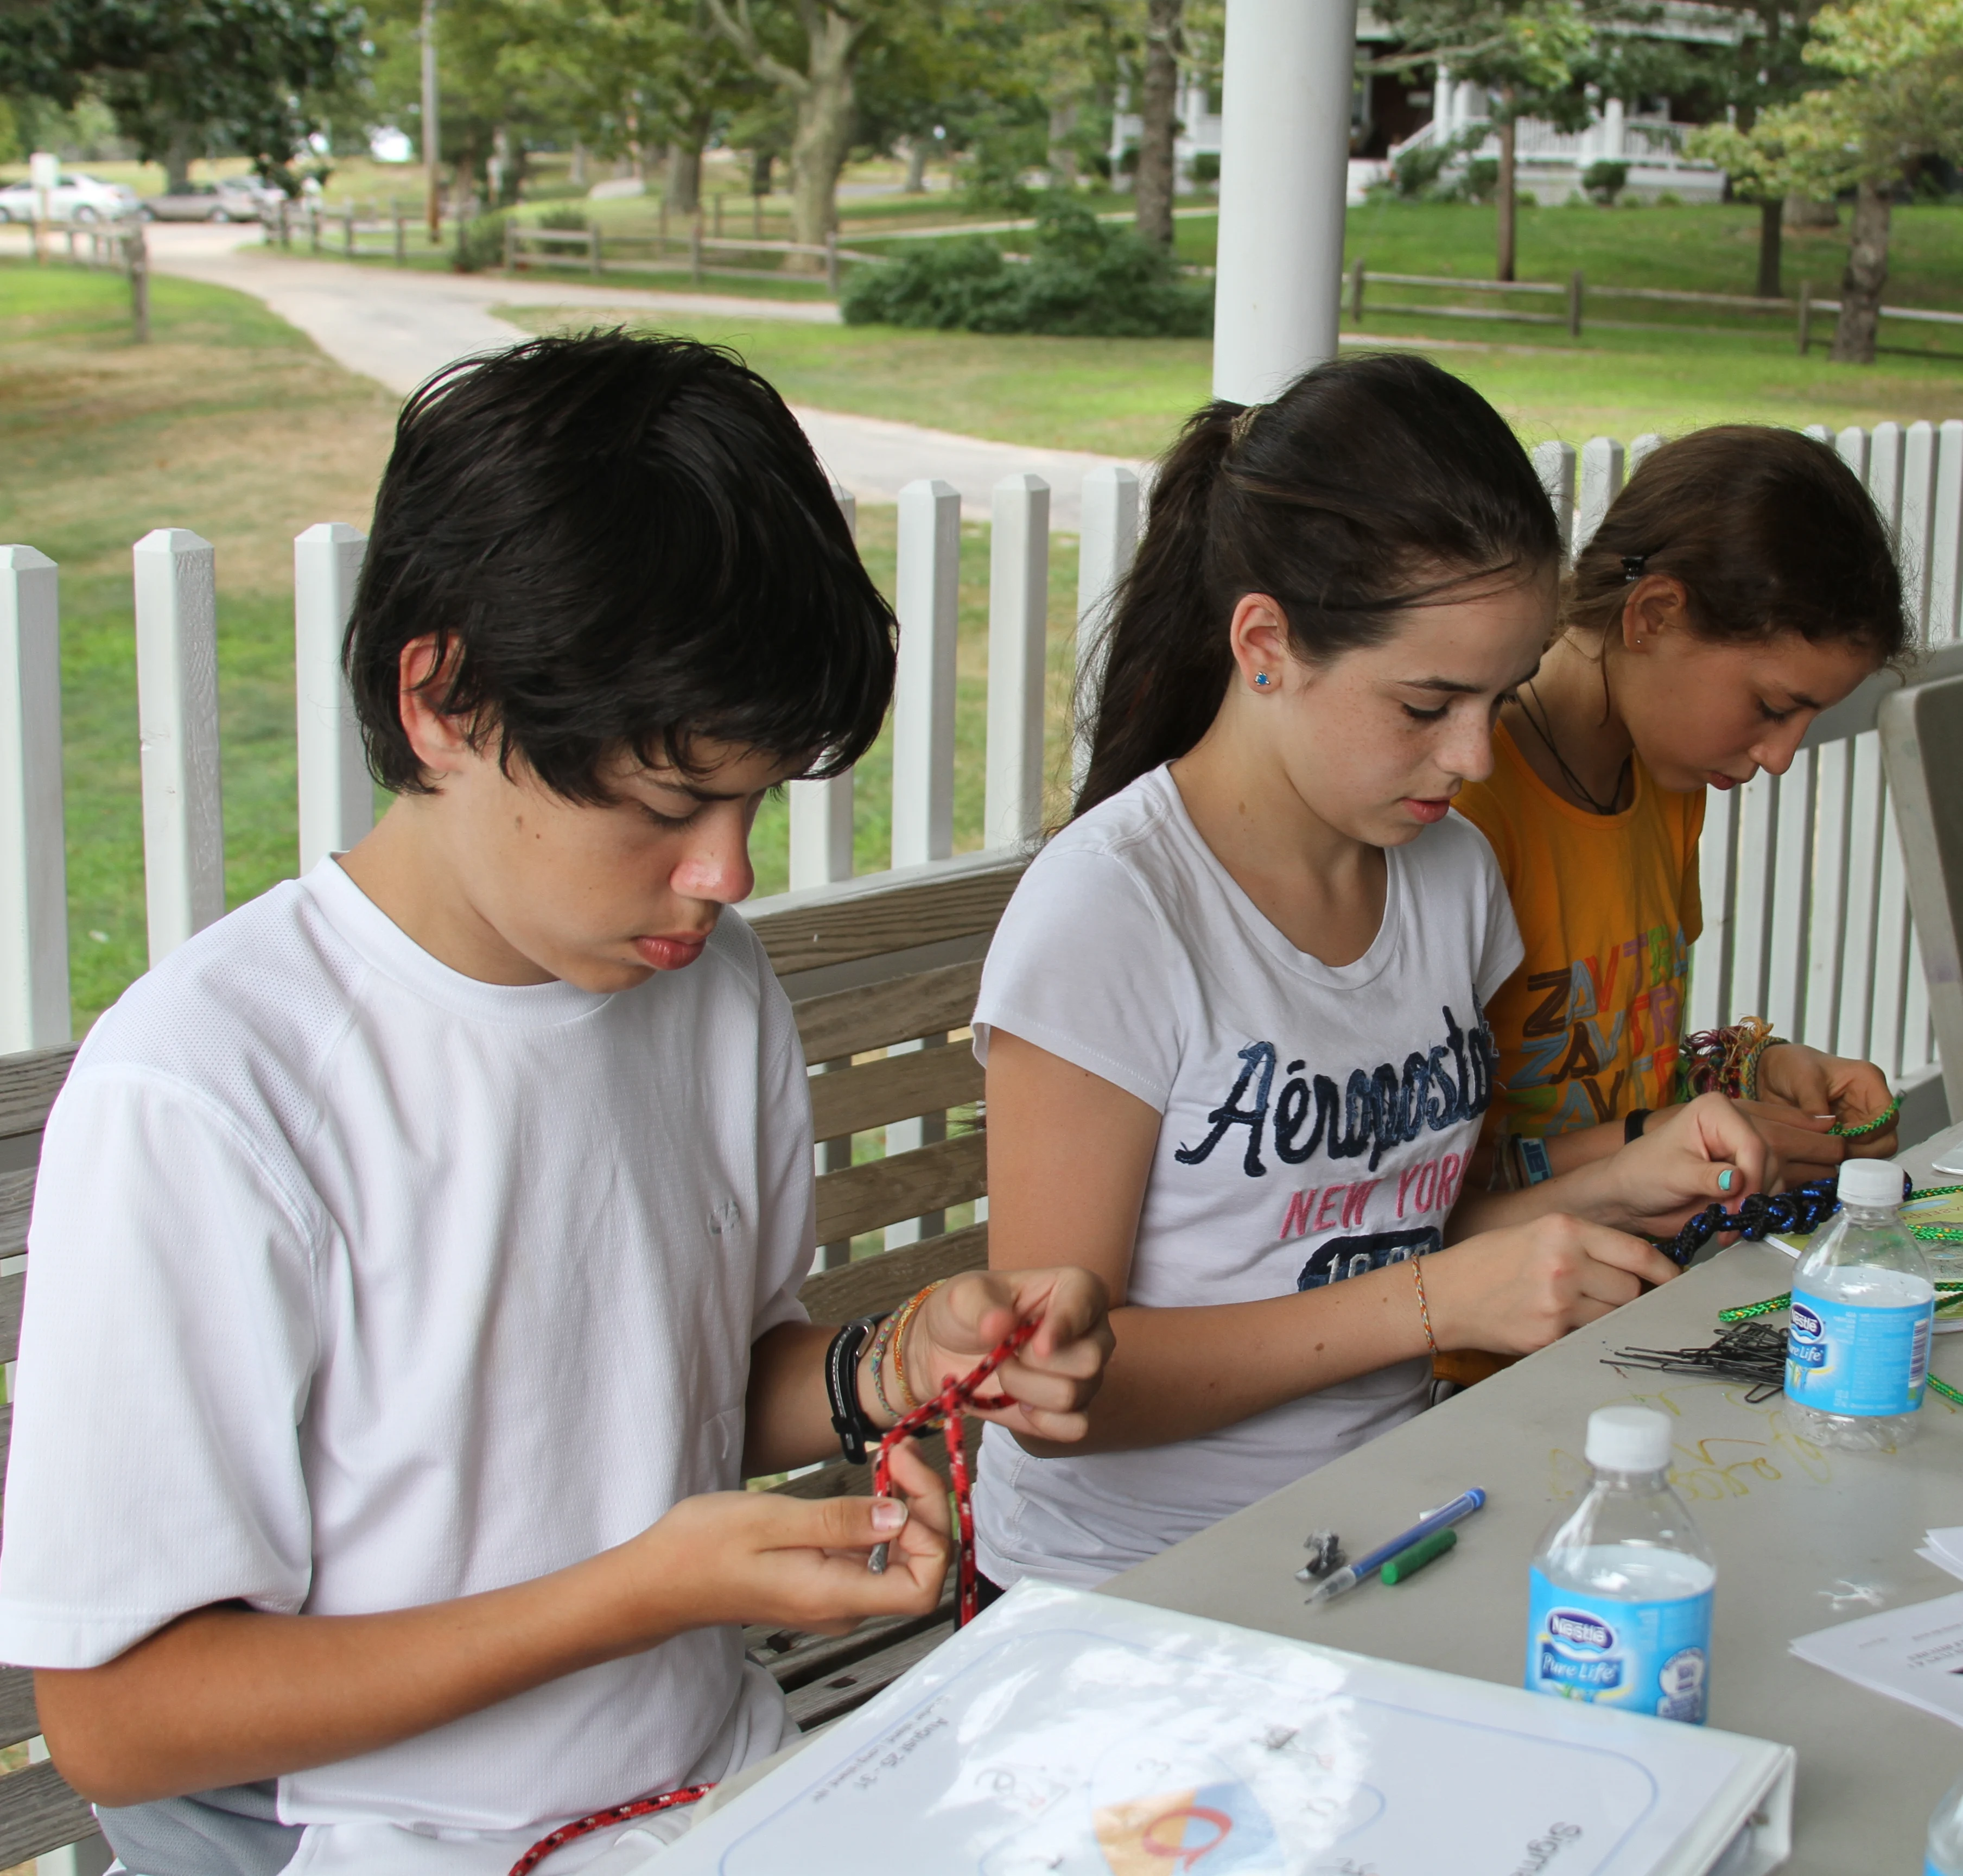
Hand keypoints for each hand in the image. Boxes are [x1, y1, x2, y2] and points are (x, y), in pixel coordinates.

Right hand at [631, 1437, 951, 1639]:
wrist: (657, 1581)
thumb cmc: (701, 1549)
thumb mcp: (771, 1520)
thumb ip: (840, 1521)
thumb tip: (901, 1518)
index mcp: (833, 1595)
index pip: (922, 1587)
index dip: (932, 1533)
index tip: (908, 1480)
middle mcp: (841, 1606)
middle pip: (917, 1567)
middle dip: (922, 1505)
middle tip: (898, 1451)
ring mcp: (832, 1598)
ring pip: (897, 1558)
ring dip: (904, 1506)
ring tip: (888, 1458)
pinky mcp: (822, 1584)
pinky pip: (870, 1554)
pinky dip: (878, 1516)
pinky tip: (868, 1484)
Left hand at [904, 1267, 1111, 1445]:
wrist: (946, 1353)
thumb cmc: (964, 1312)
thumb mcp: (962, 1296)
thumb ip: (981, 1306)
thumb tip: (1000, 1325)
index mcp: (1074, 1288)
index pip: (1088, 1300)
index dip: (1065, 1325)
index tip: (1036, 1344)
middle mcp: (1091, 1330)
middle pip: (1088, 1359)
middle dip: (1034, 1364)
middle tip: (1004, 1353)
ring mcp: (1087, 1374)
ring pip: (1073, 1394)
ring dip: (1025, 1389)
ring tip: (1005, 1371)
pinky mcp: (1074, 1411)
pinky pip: (1074, 1427)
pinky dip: (1041, 1421)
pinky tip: (1020, 1404)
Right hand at [1423, 1214, 1680, 1355]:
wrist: (1444, 1294)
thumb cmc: (1490, 1260)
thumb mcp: (1537, 1233)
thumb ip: (1586, 1244)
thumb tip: (1639, 1269)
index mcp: (1563, 1229)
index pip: (1637, 1252)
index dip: (1665, 1270)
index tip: (1675, 1280)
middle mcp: (1565, 1263)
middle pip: (1631, 1288)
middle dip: (1627, 1294)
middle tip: (1604, 1294)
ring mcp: (1558, 1302)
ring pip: (1615, 1314)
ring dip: (1607, 1315)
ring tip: (1577, 1308)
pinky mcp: (1550, 1334)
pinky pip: (1589, 1336)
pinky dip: (1583, 1332)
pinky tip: (1557, 1322)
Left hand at [1597, 1093, 1776, 1233]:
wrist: (1633, 1196)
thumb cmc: (1644, 1175)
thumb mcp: (1675, 1175)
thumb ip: (1708, 1177)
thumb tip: (1738, 1179)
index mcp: (1716, 1111)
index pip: (1752, 1145)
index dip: (1752, 1179)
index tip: (1736, 1208)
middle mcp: (1736, 1124)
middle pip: (1770, 1161)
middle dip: (1753, 1194)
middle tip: (1729, 1220)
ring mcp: (1743, 1148)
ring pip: (1775, 1177)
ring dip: (1756, 1205)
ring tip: (1727, 1224)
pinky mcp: (1746, 1171)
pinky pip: (1768, 1190)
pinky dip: (1755, 1209)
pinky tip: (1732, 1222)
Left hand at [1758, 1044, 1897, 1159]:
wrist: (1770, 1072)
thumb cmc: (1791, 1065)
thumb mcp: (1801, 1078)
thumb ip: (1814, 1105)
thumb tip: (1827, 1131)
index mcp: (1868, 1081)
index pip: (1887, 1116)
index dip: (1870, 1133)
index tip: (1841, 1139)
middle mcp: (1870, 1102)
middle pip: (1886, 1138)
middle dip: (1864, 1150)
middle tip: (1834, 1154)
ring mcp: (1859, 1118)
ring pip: (1873, 1149)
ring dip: (1853, 1156)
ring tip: (1825, 1155)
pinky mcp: (1846, 1131)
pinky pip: (1854, 1152)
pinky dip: (1841, 1156)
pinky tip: (1822, 1155)